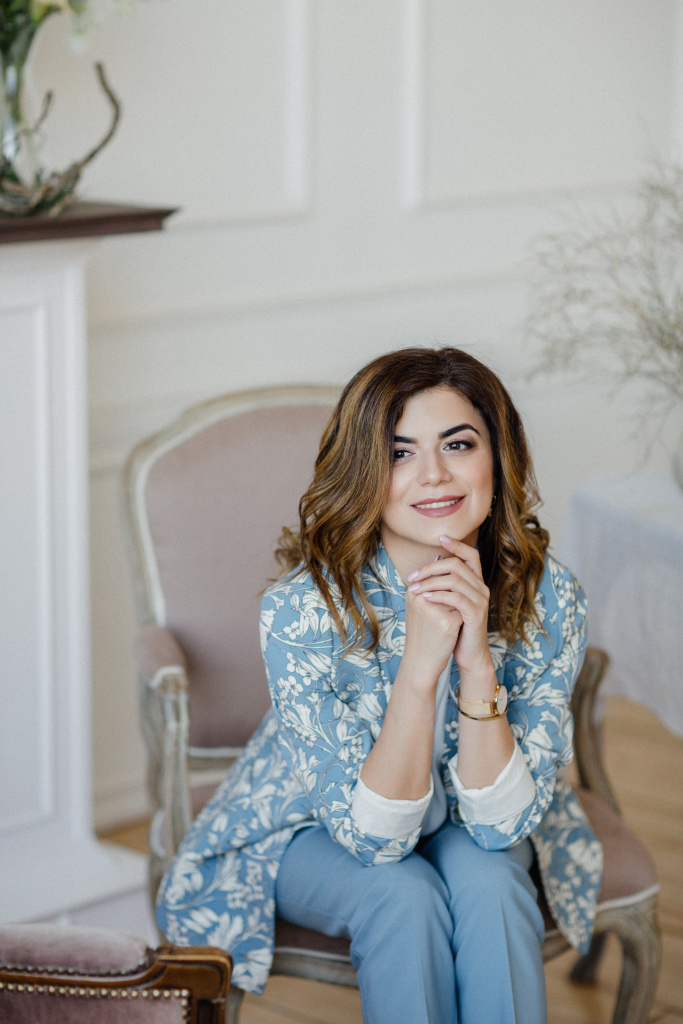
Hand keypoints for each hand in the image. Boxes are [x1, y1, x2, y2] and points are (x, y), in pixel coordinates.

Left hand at [406, 535, 492, 677]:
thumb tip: (431, 562)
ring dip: (431, 581)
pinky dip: (438, 595)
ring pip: (456, 579)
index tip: (440, 537)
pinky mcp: (476, 614)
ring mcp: (480, 600)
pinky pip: (457, 598)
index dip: (457, 544)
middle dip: (432, 567)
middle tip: (413, 576)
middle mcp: (481, 587)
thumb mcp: (449, 602)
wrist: (468, 652)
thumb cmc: (456, 625)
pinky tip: (425, 598)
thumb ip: (444, 583)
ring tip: (414, 589)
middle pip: (458, 564)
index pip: (471, 555)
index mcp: (475, 582)